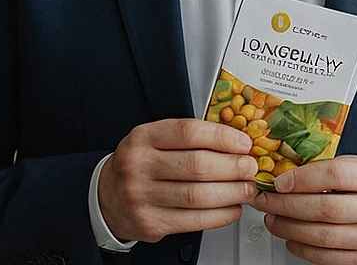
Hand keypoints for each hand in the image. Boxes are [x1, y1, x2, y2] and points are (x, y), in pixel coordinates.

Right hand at [98, 118, 260, 242]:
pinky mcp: (150, 223)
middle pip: (197, 165)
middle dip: (232, 167)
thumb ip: (187, 139)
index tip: (243, 143)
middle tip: (250, 167)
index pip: (188, 133)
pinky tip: (232, 208)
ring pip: (198, 196)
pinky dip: (220, 215)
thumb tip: (234, 143)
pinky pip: (194, 221)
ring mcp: (142, 196)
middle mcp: (139, 165)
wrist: (107, 197)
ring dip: (231, 193)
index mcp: (143, 138)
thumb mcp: (153, 140)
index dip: (221, 137)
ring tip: (246, 189)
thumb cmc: (139, 165)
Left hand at [249, 156, 356, 264]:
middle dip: (286, 205)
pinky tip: (290, 237)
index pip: (336, 174)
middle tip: (265, 201)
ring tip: (272, 219)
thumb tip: (282, 174)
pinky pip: (325, 257)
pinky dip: (301, 248)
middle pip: (325, 208)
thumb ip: (327, 168)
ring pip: (322, 236)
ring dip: (288, 228)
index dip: (302, 178)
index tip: (279, 182)